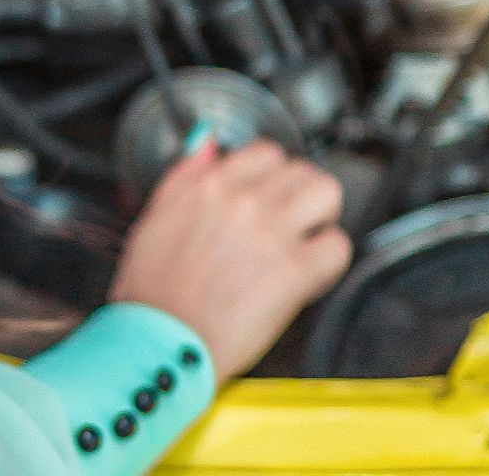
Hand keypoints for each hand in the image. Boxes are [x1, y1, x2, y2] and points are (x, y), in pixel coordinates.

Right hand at [108, 137, 351, 380]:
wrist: (159, 343)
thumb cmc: (152, 294)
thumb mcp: (154, 218)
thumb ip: (184, 175)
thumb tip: (206, 145)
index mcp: (208, 187)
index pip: (265, 153)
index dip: (271, 176)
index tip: (269, 195)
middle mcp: (242, 202)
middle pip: (302, 170)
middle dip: (299, 195)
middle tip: (290, 221)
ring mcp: (271, 233)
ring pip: (327, 194)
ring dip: (320, 216)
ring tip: (305, 240)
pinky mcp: (293, 271)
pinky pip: (337, 245)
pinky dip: (329, 260)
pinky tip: (310, 274)